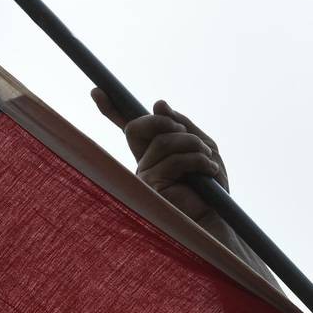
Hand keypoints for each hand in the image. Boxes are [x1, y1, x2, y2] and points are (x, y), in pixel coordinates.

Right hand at [91, 88, 227, 220]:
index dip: (112, 110)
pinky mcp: (150, 187)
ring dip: (192, 143)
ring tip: (209, 158)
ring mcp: (143, 176)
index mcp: (154, 156)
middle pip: (137, 127)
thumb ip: (184, 127)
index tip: (97, 92)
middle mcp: (143, 165)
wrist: (216, 221)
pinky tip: (211, 169)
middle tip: (186, 131)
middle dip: (165, 122)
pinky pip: (172, 160)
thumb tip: (158, 103)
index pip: (130, 130)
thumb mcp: (204, 150)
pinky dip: (197, 160)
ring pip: (162, 141)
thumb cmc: (211, 190)